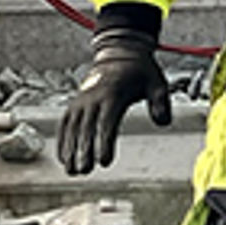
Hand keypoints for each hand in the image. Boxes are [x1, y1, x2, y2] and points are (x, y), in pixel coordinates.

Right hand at [57, 9, 171, 174]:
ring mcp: (81, 100)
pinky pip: (65, 123)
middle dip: (84, 150)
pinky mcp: (75, 103)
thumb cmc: (139, 72)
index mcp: (113, 93)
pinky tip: (63, 158)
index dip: (104, 142)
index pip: (107, 121)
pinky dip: (62, 140)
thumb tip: (163, 121)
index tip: (104, 161)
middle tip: (84, 171)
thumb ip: (161, 101)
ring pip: (73, 127)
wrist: (119, 53)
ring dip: (70, 149)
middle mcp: (93, 97)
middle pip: (87, 127)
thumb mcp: (156, 81)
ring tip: (72, 171)